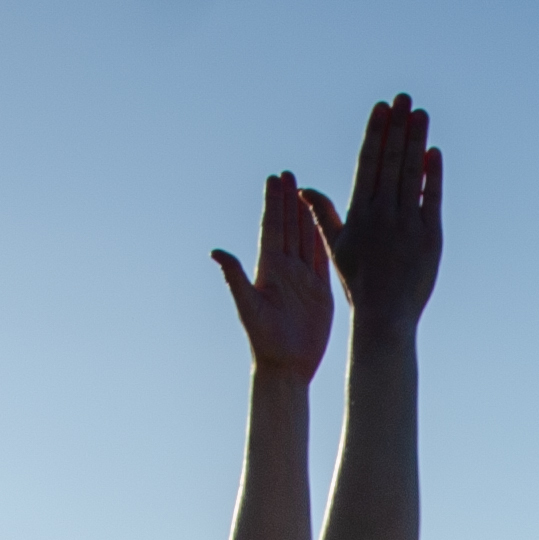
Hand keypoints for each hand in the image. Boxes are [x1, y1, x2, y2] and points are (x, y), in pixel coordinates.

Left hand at [209, 169, 332, 381]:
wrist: (286, 365)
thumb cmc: (264, 340)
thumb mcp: (248, 307)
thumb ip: (235, 277)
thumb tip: (216, 252)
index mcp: (267, 269)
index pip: (271, 228)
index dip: (273, 203)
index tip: (274, 179)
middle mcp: (284, 269)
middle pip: (287, 226)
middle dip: (287, 200)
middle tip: (287, 174)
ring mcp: (302, 278)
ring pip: (304, 237)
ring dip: (303, 213)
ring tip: (303, 189)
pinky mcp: (319, 290)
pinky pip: (321, 257)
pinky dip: (321, 237)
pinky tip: (322, 221)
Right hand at [306, 94, 440, 334]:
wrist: (385, 315)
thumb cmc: (359, 282)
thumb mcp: (336, 247)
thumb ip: (324, 214)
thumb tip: (303, 189)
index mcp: (359, 213)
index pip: (368, 163)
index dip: (375, 133)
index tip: (381, 108)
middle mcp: (382, 215)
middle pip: (390, 161)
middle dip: (396, 126)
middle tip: (403, 97)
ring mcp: (407, 225)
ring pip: (411, 174)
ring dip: (416, 141)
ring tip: (419, 113)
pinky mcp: (429, 237)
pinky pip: (431, 199)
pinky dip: (433, 175)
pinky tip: (434, 151)